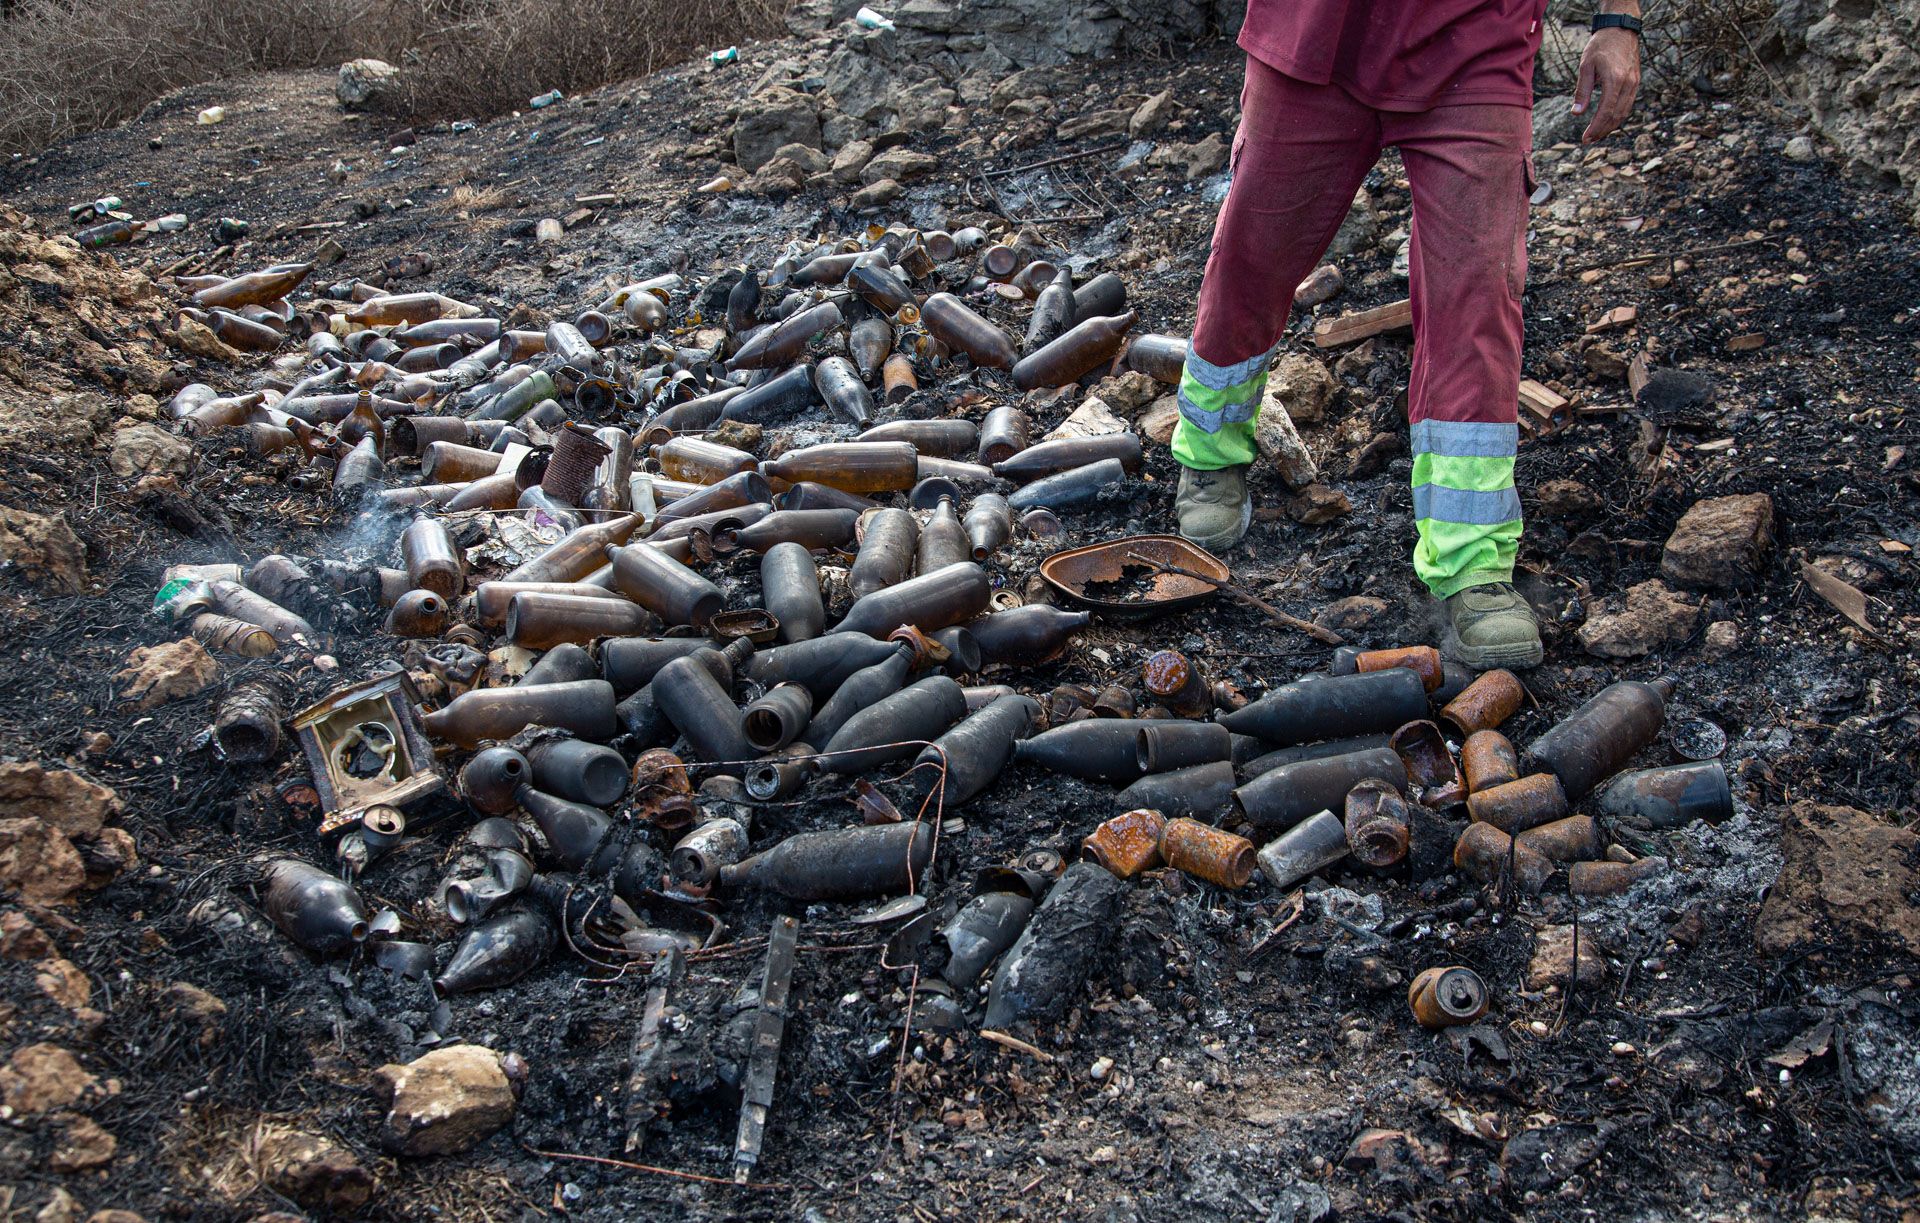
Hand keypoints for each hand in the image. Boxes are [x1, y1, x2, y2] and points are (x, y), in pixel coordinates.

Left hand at [1573, 27, 1641, 142]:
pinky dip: (1618, 116)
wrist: (1620, 30)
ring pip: (1624, 112)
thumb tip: (1576, 113)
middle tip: (1588, 140)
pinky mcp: (1636, 82)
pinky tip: (1607, 121)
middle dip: (1602, 131)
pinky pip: (1628, 104)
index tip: (1585, 139)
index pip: (1606, 111)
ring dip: (1610, 126)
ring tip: (1596, 135)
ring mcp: (1634, 83)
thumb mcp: (1586, 66)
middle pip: (1617, 116)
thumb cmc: (1600, 46)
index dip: (1596, 128)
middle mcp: (1628, 83)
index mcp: (1615, 79)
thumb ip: (1582, 91)